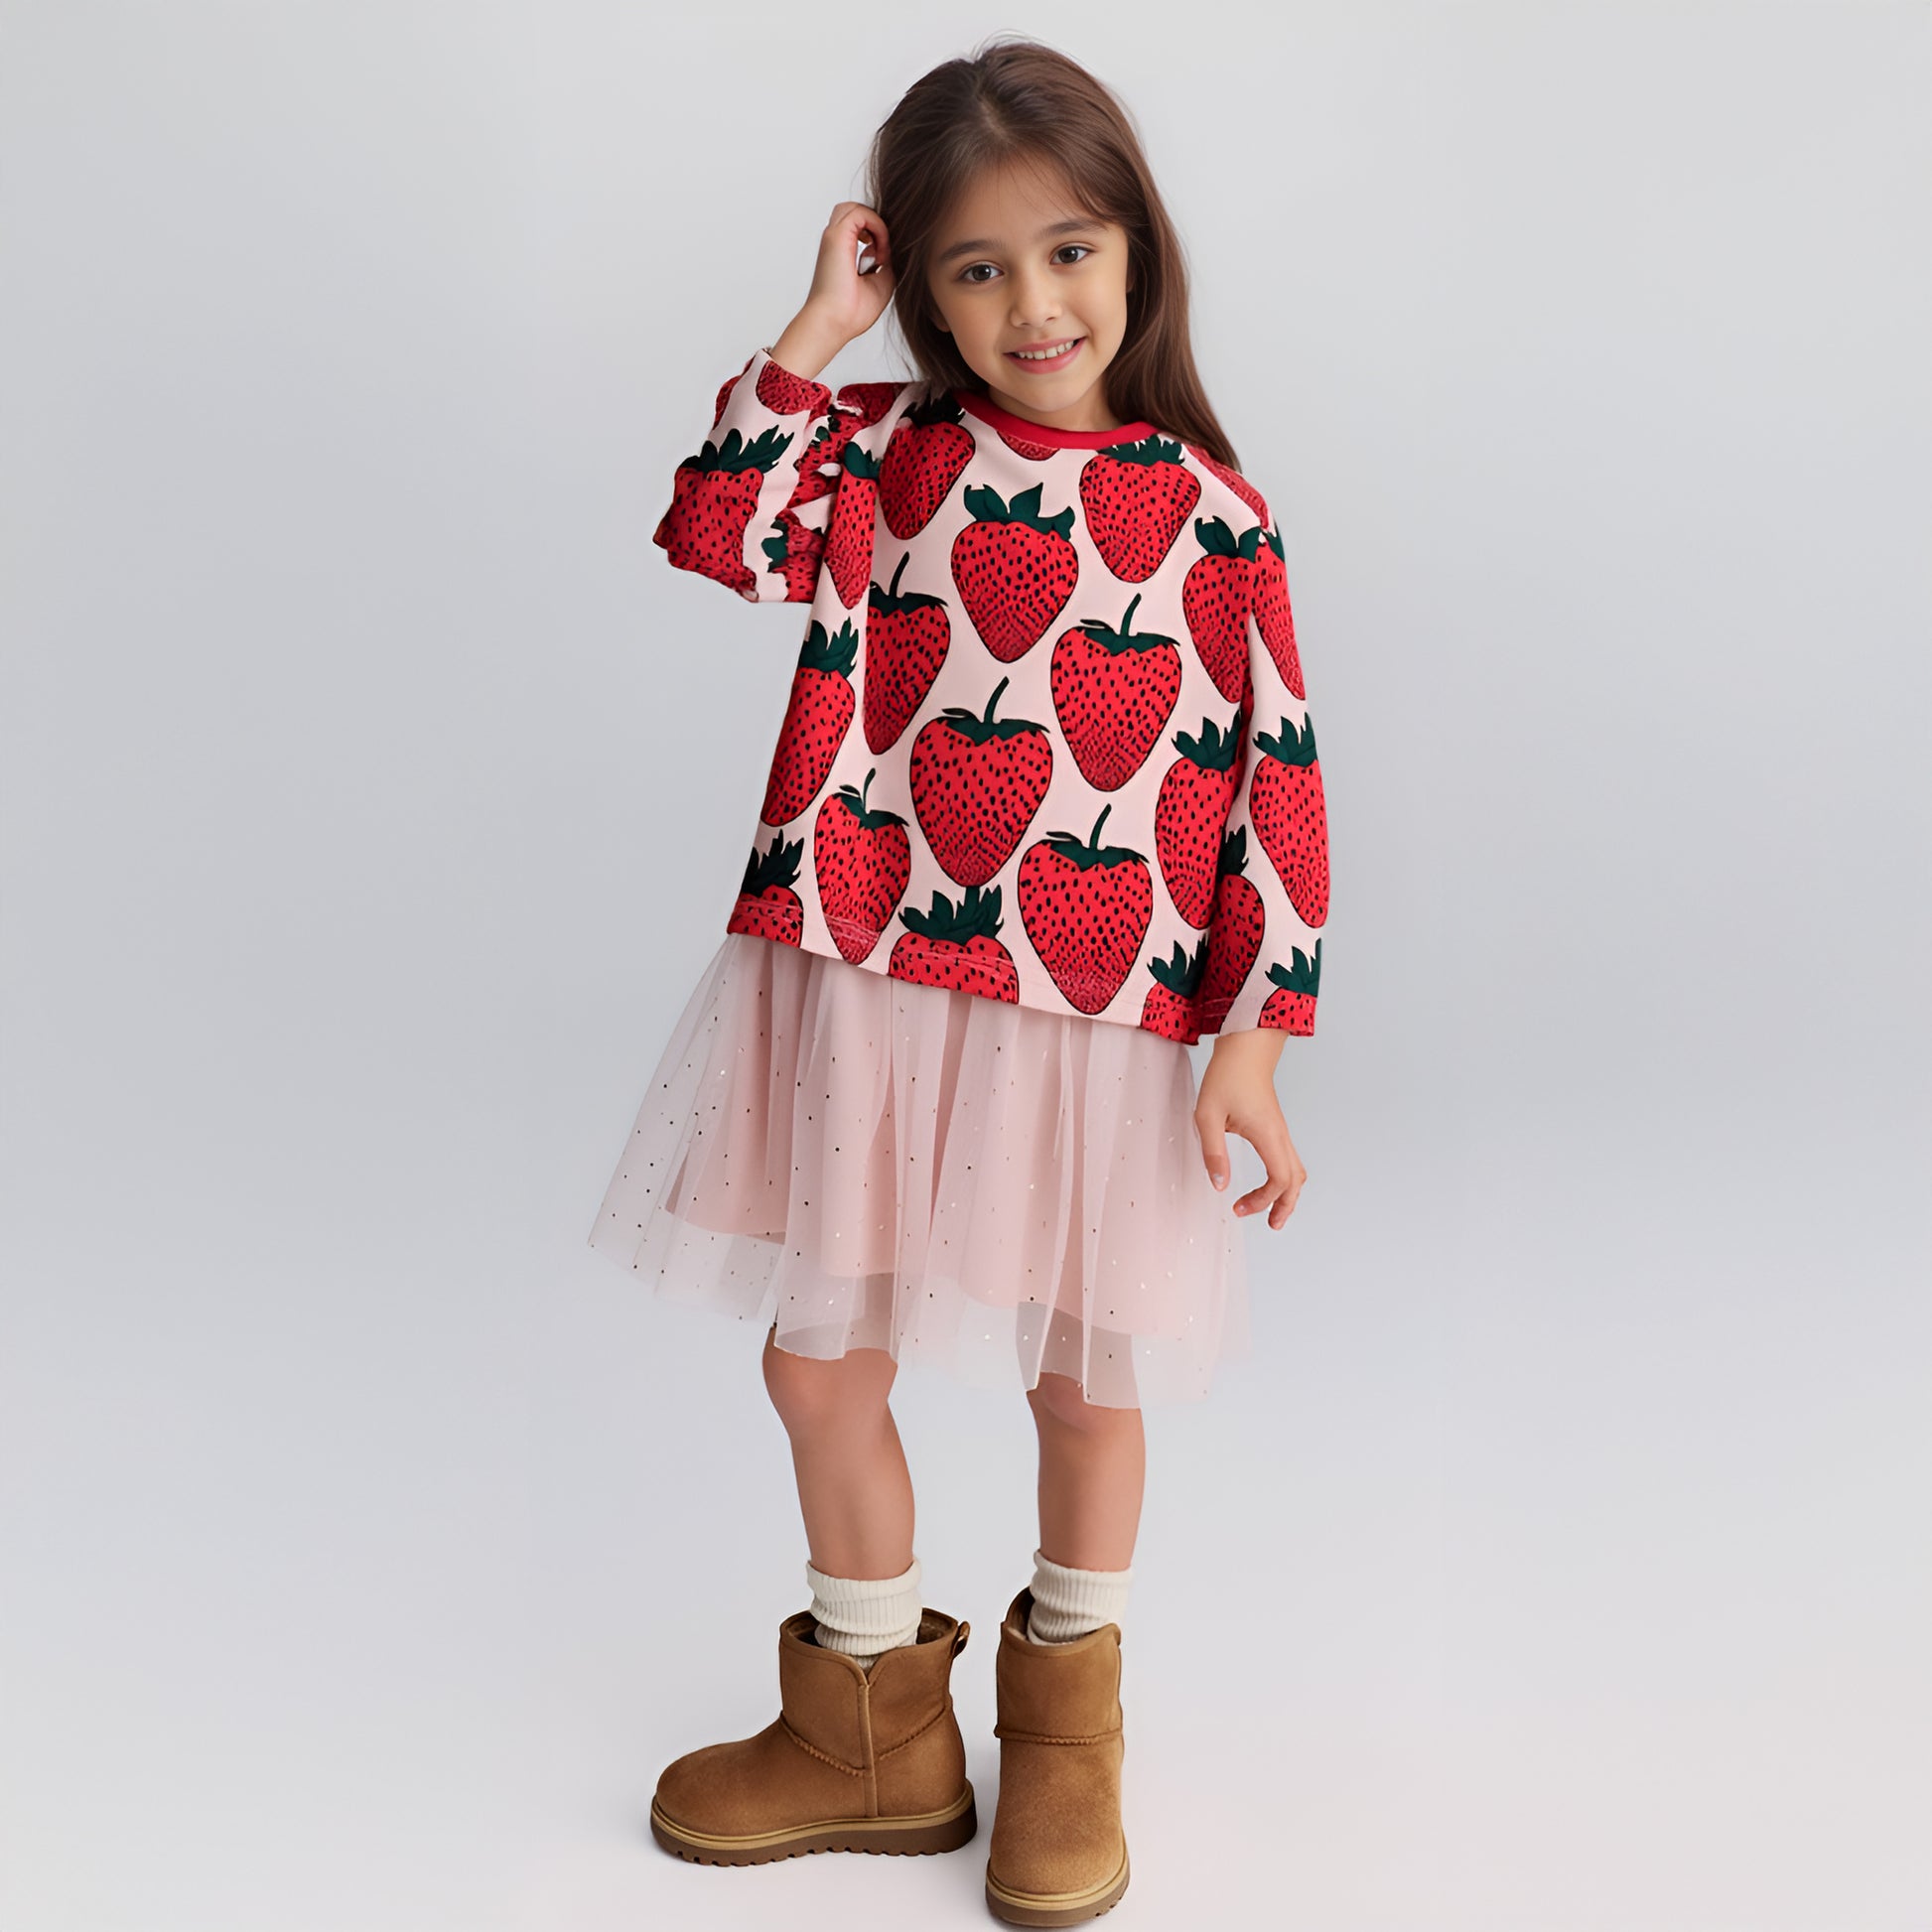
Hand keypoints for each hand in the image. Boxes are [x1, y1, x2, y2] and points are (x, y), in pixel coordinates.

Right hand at [771, 202, 897, 376]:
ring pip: (854, 208)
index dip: (877, 235)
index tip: (884, 260)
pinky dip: (877, 226)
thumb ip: (887, 262)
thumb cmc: (853, 312)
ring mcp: (834, 237)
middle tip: (882, 252)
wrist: (835, 322)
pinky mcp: (836, 236)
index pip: (860, 227)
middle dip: (874, 225)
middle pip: (854, 212)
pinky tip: (880, 250)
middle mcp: (836, 242)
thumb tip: (894, 250)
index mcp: (842, 252)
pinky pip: (861, 212)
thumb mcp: (881, 282)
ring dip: (874, 223)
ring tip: (881, 250)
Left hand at [1194, 1029, 1305, 1229]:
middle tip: (1271, 1225)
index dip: (1263, 1201)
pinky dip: (1284, 1179)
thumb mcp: (1208, 1115)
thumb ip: (1214, 1152)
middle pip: (1296, 1181)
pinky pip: (1288, 1159)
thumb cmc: (1226, 1077)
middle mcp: (1280, 1136)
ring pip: (1296, 1170)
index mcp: (1267, 1136)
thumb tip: (1220, 1186)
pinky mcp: (1276, 1127)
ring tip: (1272, 1211)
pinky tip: (1269, 1184)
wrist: (1246, 1048)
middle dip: (1285, 1206)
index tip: (1238, 1207)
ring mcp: (1281, 1131)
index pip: (1279, 1181)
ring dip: (1288, 1194)